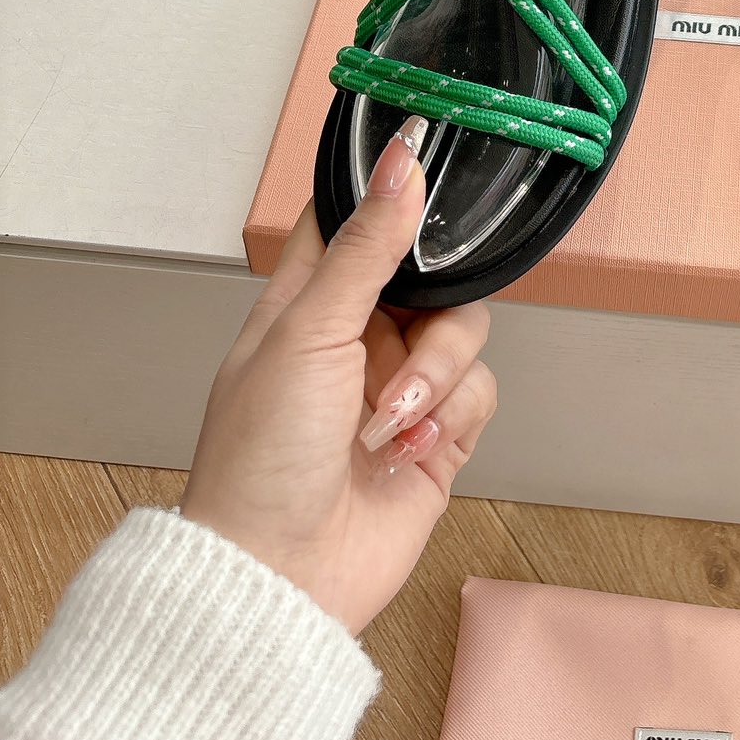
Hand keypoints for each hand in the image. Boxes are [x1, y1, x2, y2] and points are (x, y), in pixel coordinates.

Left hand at [182, 123, 496, 632]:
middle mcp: (357, 338)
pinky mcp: (438, 436)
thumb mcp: (307, 333)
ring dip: (435, 372)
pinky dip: (451, 415)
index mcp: (308, 302)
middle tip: (410, 322)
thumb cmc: (259, 460)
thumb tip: (401, 161)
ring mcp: (399, 386)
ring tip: (390, 417)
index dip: (388, 191)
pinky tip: (408, 446)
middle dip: (432, 302)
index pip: (355, 220)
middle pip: (432, 274)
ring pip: (464, 332)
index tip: (428, 161)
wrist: (282, 578)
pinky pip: (479, 393)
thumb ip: (365, 246)